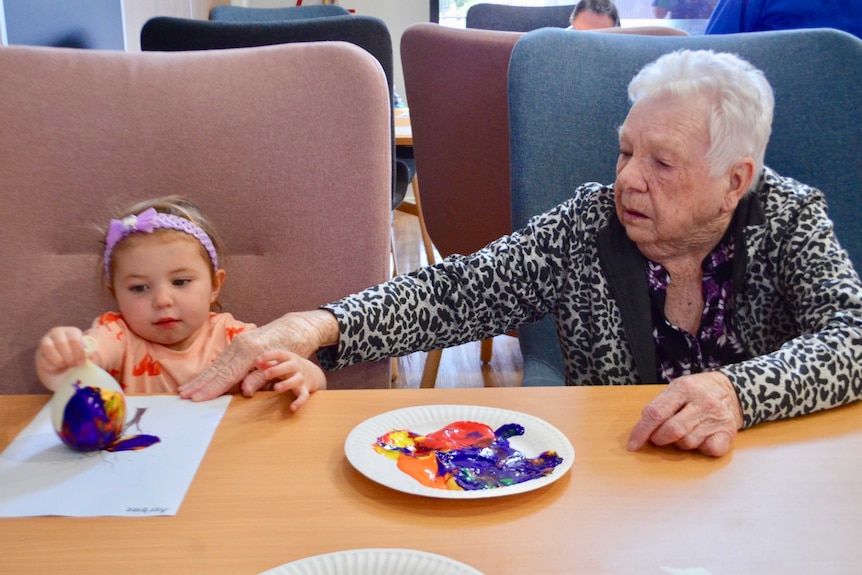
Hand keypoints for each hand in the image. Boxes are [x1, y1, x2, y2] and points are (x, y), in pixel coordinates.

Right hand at [35, 326, 86, 390]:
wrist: (63, 372)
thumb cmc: (77, 361)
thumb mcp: (85, 356)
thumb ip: (89, 354)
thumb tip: (91, 355)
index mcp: (72, 331)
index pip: (74, 339)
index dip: (79, 352)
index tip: (82, 362)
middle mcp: (58, 333)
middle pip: (61, 343)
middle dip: (69, 357)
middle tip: (73, 364)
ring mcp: (46, 341)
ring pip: (48, 347)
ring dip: (59, 360)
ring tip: (65, 364)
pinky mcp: (39, 352)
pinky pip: (43, 358)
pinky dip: (51, 365)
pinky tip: (56, 366)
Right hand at [178, 310, 338, 400]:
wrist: (296, 327)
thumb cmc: (293, 346)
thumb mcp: (281, 364)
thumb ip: (260, 378)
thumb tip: (244, 393)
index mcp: (250, 351)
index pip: (227, 375)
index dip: (212, 389)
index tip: (197, 399)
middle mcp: (241, 345)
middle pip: (217, 369)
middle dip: (200, 384)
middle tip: (183, 397)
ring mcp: (238, 342)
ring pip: (216, 364)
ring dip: (200, 378)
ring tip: (185, 390)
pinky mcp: (239, 343)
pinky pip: (221, 360)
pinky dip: (210, 371)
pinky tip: (201, 379)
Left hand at [254, 349, 325, 411]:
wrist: (313, 373)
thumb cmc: (289, 367)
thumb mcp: (280, 362)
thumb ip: (268, 362)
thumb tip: (256, 363)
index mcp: (289, 357)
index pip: (279, 353)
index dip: (268, 356)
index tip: (256, 361)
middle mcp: (296, 366)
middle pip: (288, 366)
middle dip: (277, 370)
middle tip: (265, 375)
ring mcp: (301, 378)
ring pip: (296, 380)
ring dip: (286, 384)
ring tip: (276, 388)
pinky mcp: (305, 389)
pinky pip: (304, 396)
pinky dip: (299, 402)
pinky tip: (292, 408)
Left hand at [627, 372, 742, 456]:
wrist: (732, 391)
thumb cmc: (696, 392)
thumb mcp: (676, 388)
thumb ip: (658, 405)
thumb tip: (642, 428)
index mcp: (684, 388)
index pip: (656, 412)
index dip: (641, 431)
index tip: (633, 444)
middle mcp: (703, 402)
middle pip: (672, 430)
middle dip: (659, 438)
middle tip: (658, 436)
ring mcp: (717, 418)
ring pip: (687, 443)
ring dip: (679, 443)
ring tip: (685, 430)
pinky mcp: (728, 434)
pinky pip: (707, 450)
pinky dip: (700, 449)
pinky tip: (701, 437)